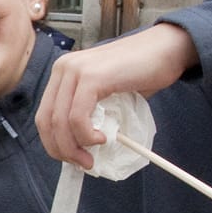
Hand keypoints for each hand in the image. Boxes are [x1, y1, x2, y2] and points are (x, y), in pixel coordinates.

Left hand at [36, 22, 194, 167]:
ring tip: (92, 156)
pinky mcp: (91, 77)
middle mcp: (64, 68)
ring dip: (74, 147)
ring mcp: (75, 70)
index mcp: (63, 73)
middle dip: (61, 150)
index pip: (44, 116)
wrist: (167, 48)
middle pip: (46, 121)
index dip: (54, 143)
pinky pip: (78, 117)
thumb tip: (79, 148)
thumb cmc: (141, 72)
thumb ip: (89, 114)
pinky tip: (101, 139)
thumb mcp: (106, 95)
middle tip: (83, 163)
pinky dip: (86, 135)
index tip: (72, 159)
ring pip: (60, 122)